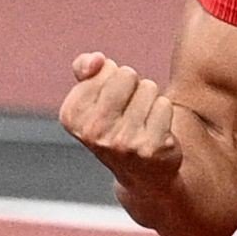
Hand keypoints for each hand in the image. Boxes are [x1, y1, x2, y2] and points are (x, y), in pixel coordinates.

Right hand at [60, 52, 184, 191]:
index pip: (105, 67)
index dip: (114, 79)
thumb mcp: (92, 96)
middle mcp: (92, 131)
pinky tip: (156, 132)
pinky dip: (164, 113)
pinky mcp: (149, 148)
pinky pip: (164, 105)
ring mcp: (121, 142)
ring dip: (150, 100)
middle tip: (131, 110)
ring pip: (148, 88)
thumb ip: (85, 67)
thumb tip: (97, 60)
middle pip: (127, 75)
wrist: (143, 176)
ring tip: (143, 122)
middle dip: (134, 86)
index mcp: (71, 115)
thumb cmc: (116, 126)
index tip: (112, 103)